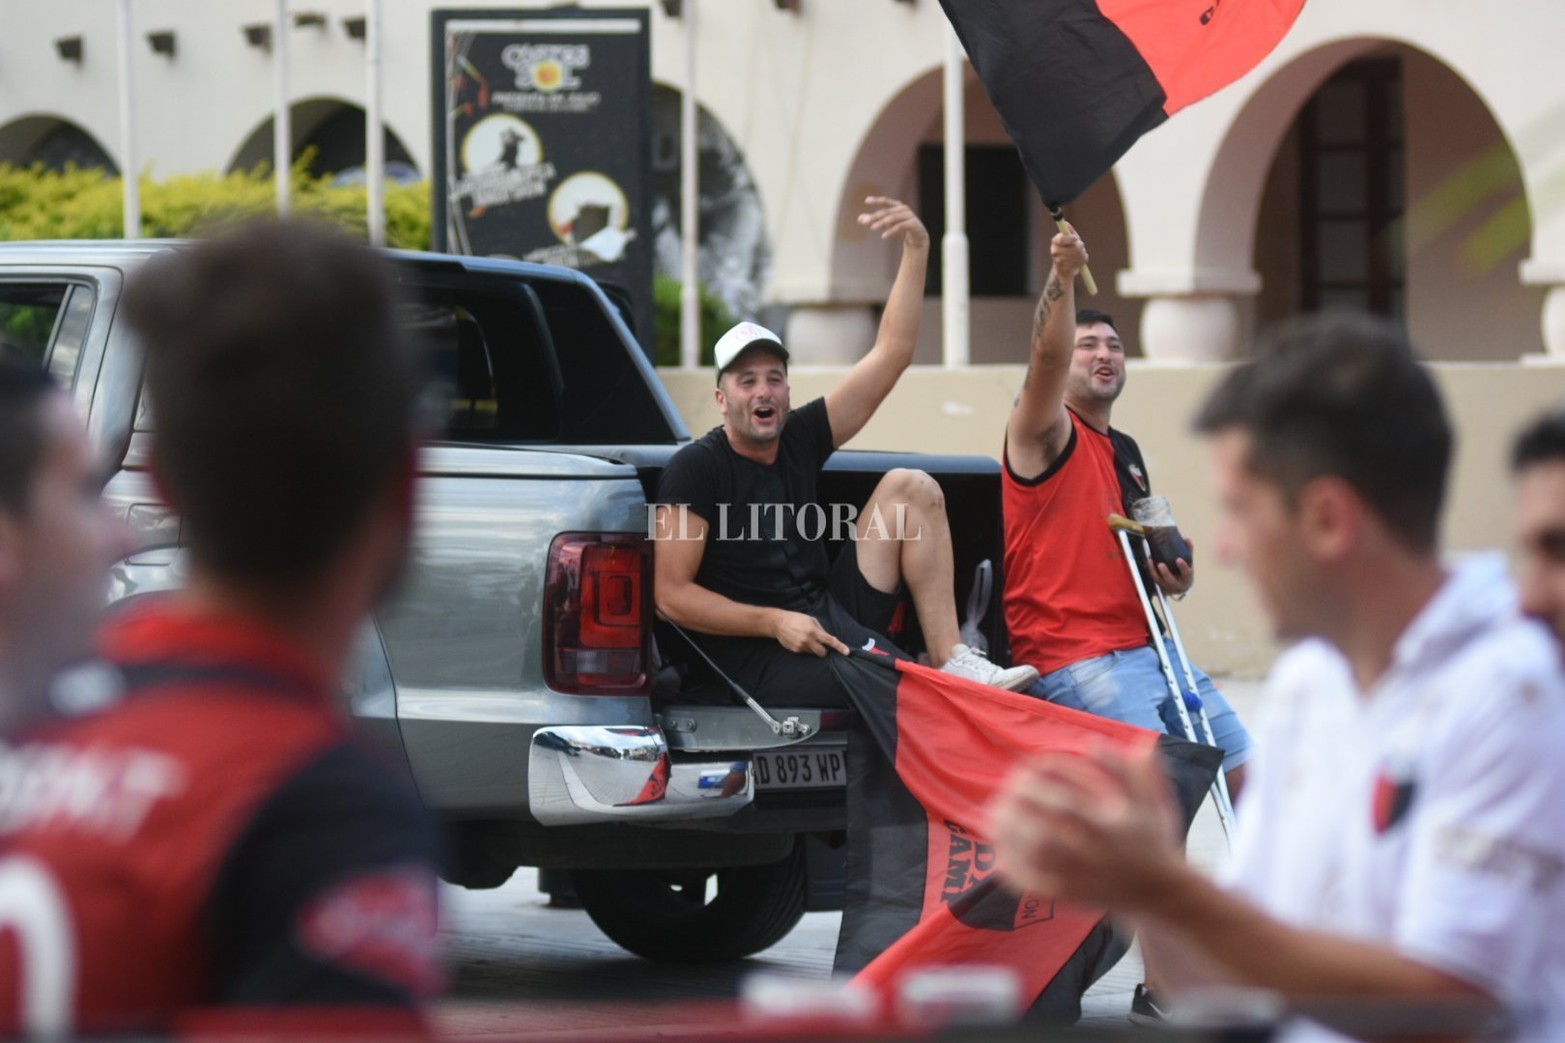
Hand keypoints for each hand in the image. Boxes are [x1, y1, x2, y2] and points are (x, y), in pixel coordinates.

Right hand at [772, 610, 851, 656]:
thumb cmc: (796, 619)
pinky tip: (799, 640)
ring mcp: (801, 646)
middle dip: (824, 650)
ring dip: (814, 648)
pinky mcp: (796, 651)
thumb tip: (829, 639)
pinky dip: (806, 648)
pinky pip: (806, 652)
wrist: (779, 623)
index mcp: (814, 631)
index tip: (847, 652)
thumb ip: (821, 630)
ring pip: (814, 653)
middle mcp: (808, 640)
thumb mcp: (811, 620)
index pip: (830, 640)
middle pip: (823, 653)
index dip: (840, 647)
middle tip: (821, 644)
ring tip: (806, 638)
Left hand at [858, 197, 928, 250]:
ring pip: (892, 218)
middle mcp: (903, 209)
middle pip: (887, 211)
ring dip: (881, 223)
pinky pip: (900, 226)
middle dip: (875, 216)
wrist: (917, 238)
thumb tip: (860, 219)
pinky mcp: (913, 224)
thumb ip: (874, 220)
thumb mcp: (887, 224)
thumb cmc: (901, 228)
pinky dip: (891, 231)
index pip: (885, 201)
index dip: (876, 200)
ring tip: (872, 228)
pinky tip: (883, 236)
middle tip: (864, 221)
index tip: (866, 201)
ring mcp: (909, 215)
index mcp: (897, 206)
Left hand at [987, 745, 1183, 907]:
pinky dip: (1012, 868)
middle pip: (1043, 832)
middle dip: (1018, 810)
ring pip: (1034, 859)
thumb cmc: (1154, 842)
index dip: (1040, 785)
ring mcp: (1079, 879)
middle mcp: (1093, 855)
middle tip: (1004, 790)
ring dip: (1008, 835)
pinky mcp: (1069, 898)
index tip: (1025, 768)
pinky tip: (997, 851)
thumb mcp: (1152, 803)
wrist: (1162, 896)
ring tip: (993, 814)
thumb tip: (1096, 742)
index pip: (1066, 803)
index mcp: (1111, 828)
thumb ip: (1129, 771)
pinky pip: (1033, 885)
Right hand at [1050, 227, 1087, 279]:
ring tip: (1080, 255)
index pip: (1062, 239)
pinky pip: (1076, 264)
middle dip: (1080, 248)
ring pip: (1075, 256)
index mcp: (1055, 241)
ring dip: (1081, 255)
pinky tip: (1077, 262)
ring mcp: (1057, 261)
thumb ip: (1070, 231)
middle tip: (1081, 248)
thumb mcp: (1070, 239)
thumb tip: (1066, 223)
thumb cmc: (1069, 250)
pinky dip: (1079, 263)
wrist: (1064, 269)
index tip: (1076, 238)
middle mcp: (1054, 251)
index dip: (1070, 239)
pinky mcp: (1063, 269)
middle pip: (1072, 248)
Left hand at [1152, 549, 1193, 596]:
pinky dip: (1151, 570)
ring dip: (1154, 571)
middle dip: (1165, 573)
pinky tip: (1149, 561)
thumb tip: (1188, 538)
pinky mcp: (1160, 585)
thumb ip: (1189, 552)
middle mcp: (1177, 584)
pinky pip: (1154, 578)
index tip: (1178, 559)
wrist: (1181, 587)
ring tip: (1151, 560)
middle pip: (1171, 580)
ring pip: (1159, 580)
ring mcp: (1167, 586)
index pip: (1186, 573)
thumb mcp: (1189, 564)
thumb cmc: (1185, 572)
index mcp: (1186, 578)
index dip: (1182, 567)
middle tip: (1160, 564)